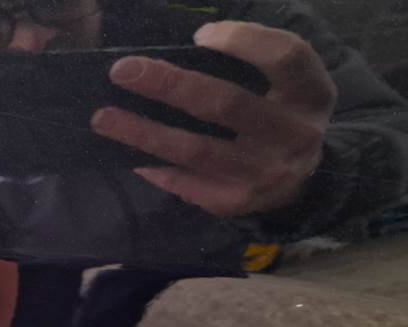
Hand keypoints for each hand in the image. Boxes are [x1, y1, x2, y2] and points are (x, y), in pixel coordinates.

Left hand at [91, 21, 337, 216]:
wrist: (303, 184)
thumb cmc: (281, 117)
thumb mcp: (288, 85)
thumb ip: (252, 64)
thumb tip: (180, 54)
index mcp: (311, 94)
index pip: (285, 57)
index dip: (243, 41)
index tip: (199, 36)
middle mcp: (293, 135)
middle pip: (225, 103)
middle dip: (168, 85)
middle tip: (121, 71)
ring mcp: (263, 174)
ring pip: (195, 150)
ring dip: (143, 133)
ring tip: (104, 118)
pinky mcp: (236, 202)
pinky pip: (186, 183)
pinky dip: (156, 168)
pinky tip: (130, 155)